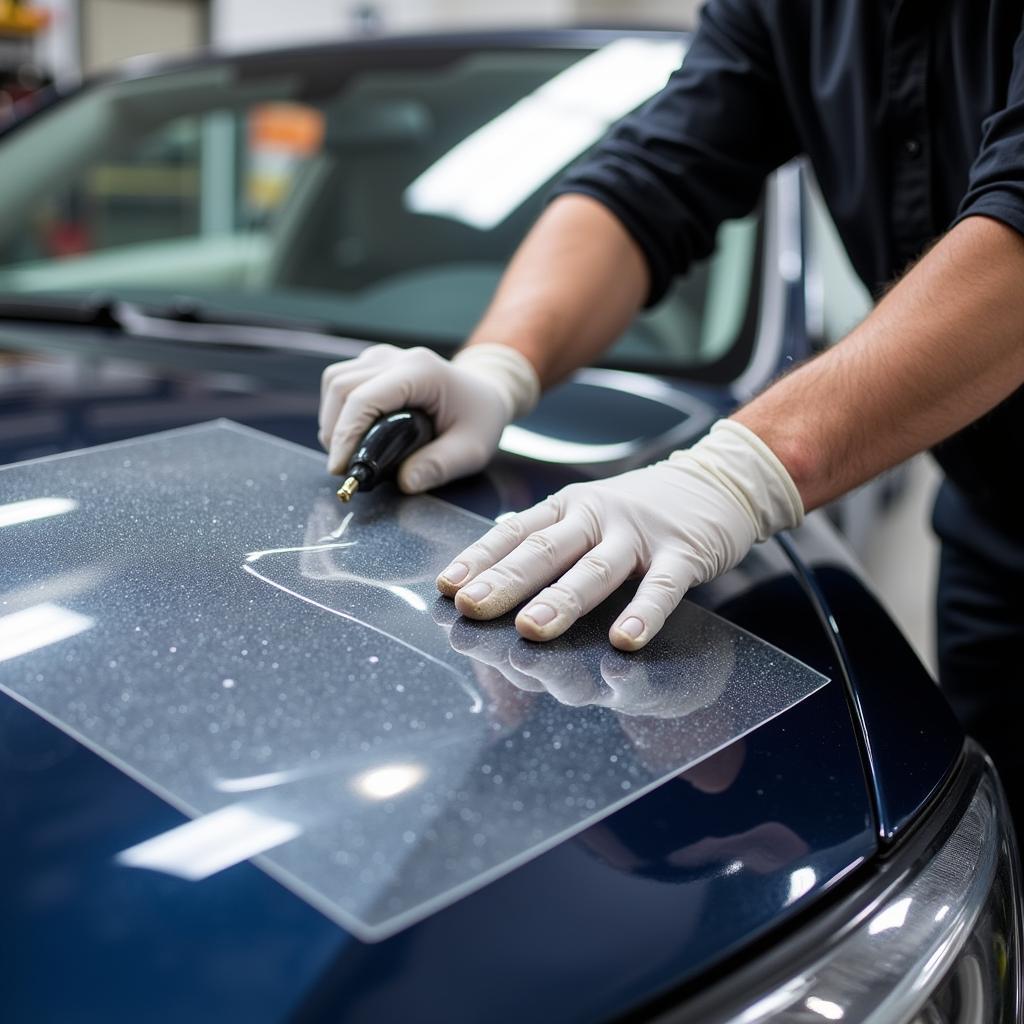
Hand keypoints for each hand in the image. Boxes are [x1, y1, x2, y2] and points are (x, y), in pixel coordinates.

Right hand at [318, 342, 538, 492]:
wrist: (485, 392)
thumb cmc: (480, 419)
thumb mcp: (471, 450)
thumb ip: (440, 466)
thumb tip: (405, 483)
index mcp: (421, 371)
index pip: (366, 398)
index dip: (346, 434)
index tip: (341, 468)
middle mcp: (397, 357)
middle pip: (341, 386)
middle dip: (335, 430)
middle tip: (345, 467)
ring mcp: (383, 356)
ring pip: (335, 381)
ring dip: (332, 419)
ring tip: (346, 453)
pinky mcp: (374, 363)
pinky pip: (341, 381)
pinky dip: (338, 410)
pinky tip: (351, 435)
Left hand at [436, 420, 802, 649]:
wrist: (719, 480)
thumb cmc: (643, 504)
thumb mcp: (587, 507)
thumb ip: (544, 531)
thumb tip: (492, 549)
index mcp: (567, 508)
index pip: (514, 533)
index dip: (479, 559)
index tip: (447, 587)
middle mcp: (596, 517)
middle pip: (545, 551)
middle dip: (505, 582)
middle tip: (471, 607)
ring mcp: (639, 535)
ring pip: (595, 569)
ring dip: (562, 600)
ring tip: (532, 630)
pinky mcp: (682, 553)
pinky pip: (662, 587)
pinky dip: (644, 613)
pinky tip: (626, 640)